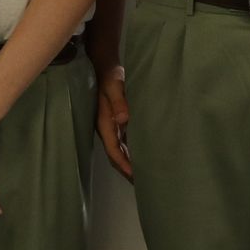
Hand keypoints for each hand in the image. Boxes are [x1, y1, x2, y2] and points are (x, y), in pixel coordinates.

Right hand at [95, 65, 133, 181]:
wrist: (104, 66)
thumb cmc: (109, 76)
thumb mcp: (114, 85)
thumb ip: (119, 101)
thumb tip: (124, 119)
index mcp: (105, 124)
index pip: (114, 150)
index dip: (124, 164)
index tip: (134, 176)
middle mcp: (108, 129)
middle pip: (117, 155)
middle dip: (127, 170)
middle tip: (143, 184)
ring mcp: (112, 126)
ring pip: (121, 150)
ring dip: (131, 162)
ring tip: (145, 175)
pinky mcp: (118, 122)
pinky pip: (125, 141)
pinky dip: (133, 151)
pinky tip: (144, 156)